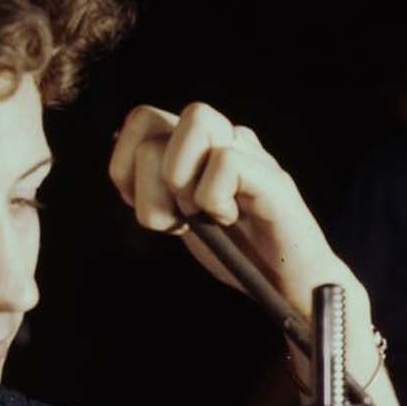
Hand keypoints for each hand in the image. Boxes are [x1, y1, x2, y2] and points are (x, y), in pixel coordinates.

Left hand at [108, 101, 400, 405]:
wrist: (287, 287)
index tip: (142, 206)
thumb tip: (119, 153)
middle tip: (177, 219)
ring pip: (194, 122)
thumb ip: (154, 187)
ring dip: (181, 183)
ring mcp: (249, 151)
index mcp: (196, 146)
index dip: (123, 167)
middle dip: (146, 182)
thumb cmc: (238, 254)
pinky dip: (215, 201)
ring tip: (204, 215)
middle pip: (150, 118)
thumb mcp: (181, 219)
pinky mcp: (272, 176)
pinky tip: (230, 220)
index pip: (139, 120)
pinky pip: (225, 163)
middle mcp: (221, 136)